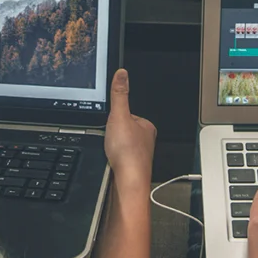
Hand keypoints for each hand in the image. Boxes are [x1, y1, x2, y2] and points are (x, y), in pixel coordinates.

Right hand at [104, 69, 155, 191]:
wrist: (128, 182)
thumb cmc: (129, 154)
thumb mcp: (120, 116)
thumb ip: (120, 95)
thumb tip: (122, 74)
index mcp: (146, 126)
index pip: (127, 114)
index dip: (115, 118)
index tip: (111, 125)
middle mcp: (145, 141)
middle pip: (121, 129)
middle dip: (113, 134)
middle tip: (111, 140)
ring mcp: (138, 155)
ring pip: (118, 145)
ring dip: (111, 147)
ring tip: (111, 151)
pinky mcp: (129, 167)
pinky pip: (116, 157)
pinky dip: (111, 158)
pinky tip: (110, 161)